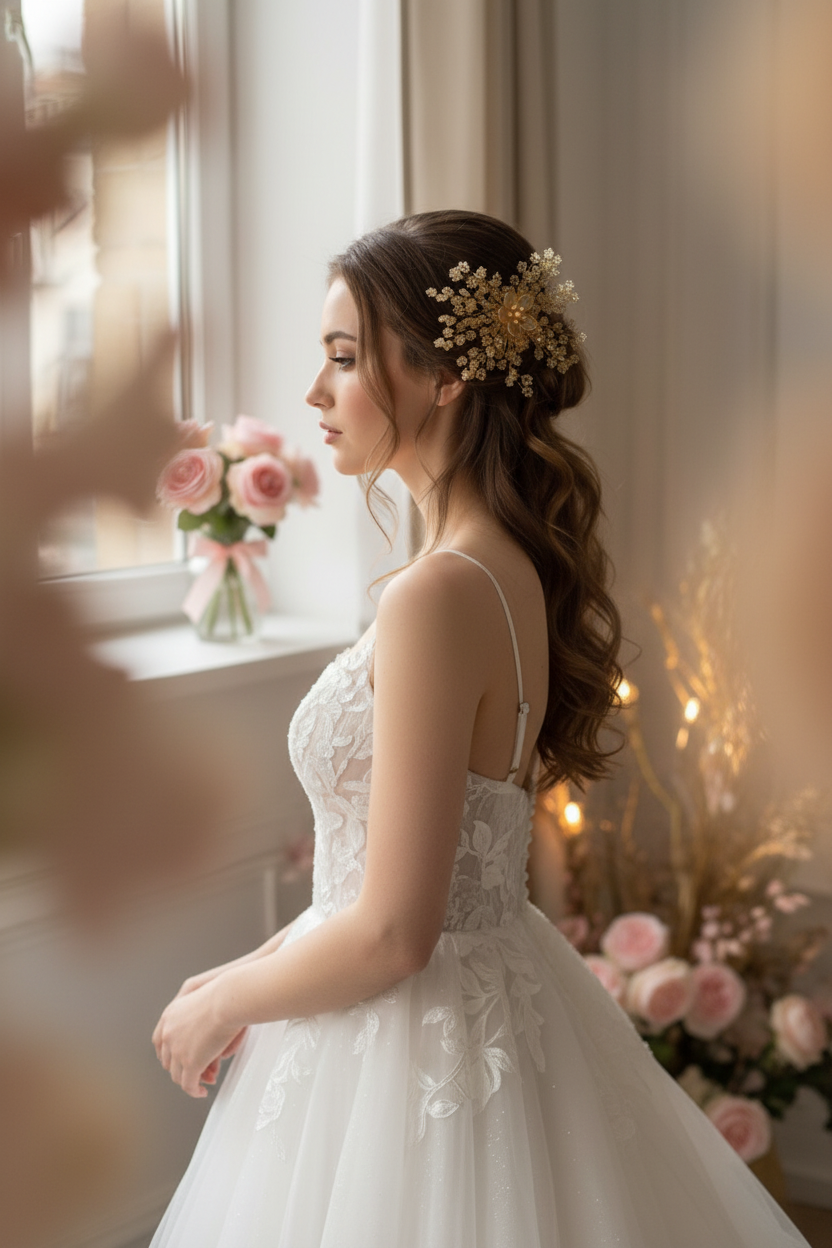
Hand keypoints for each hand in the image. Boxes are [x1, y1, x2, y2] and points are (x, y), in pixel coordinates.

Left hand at [152, 979, 243, 1097]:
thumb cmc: (224, 995)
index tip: (177, 1059)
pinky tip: (201, 1091)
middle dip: (181, 1068)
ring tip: (201, 1081)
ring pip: (177, 1075)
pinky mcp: (190, 1062)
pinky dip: (194, 1091)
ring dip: (190, 1080)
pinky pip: (188, 1085)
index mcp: (170, 1016)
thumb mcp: (201, 1001)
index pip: (160, 1041)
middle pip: (167, 1060)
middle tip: (196, 1070)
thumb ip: (198, 1019)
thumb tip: (203, 1033)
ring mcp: (177, 1049)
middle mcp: (169, 1033)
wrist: (228, 999)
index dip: (168, 1053)